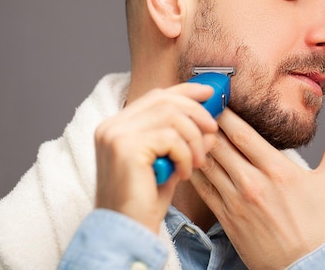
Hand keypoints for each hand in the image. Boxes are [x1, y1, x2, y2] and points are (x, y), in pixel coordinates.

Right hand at [94, 83, 218, 232]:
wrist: (126, 233)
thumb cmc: (144, 203)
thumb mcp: (168, 165)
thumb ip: (185, 142)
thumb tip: (210, 125)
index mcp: (117, 126)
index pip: (155, 96)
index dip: (185, 91)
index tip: (209, 94)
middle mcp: (112, 126)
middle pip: (164, 100)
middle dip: (196, 113)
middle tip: (212, 130)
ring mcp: (115, 135)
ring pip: (171, 116)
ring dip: (193, 139)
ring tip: (196, 162)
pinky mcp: (125, 148)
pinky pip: (170, 138)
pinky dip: (185, 154)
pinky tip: (183, 173)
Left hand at [190, 109, 324, 269]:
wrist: (305, 268)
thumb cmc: (320, 227)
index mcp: (278, 171)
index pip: (243, 133)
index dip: (226, 113)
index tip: (218, 99)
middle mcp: (254, 183)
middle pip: (220, 144)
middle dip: (207, 124)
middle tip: (197, 108)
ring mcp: (237, 201)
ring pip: (208, 164)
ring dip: (198, 145)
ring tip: (190, 129)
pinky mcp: (226, 218)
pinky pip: (203, 189)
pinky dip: (194, 171)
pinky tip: (190, 159)